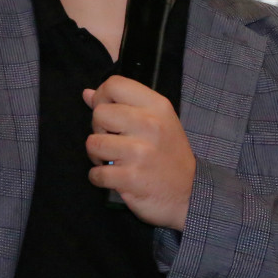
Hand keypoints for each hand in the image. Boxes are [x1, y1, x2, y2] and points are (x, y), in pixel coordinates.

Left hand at [84, 76, 196, 230]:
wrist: (190, 192)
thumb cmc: (169, 154)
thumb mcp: (158, 121)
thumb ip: (124, 105)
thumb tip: (87, 94)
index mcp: (156, 106)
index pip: (114, 84)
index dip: (102, 97)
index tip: (109, 114)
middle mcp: (149, 125)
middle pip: (99, 114)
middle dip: (98, 129)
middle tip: (112, 141)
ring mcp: (140, 152)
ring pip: (93, 143)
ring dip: (96, 155)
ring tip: (112, 160)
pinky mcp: (131, 177)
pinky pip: (96, 173)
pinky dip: (99, 177)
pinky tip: (114, 177)